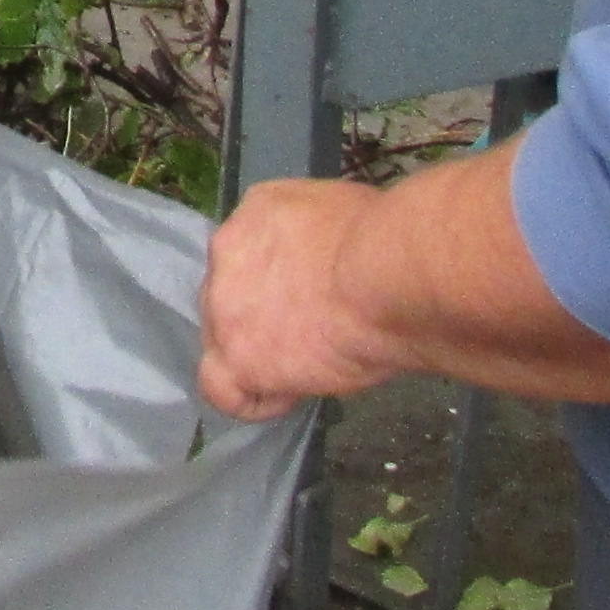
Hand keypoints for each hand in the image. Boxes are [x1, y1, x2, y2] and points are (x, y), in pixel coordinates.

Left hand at [196, 177, 422, 420]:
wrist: (388, 277)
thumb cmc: (388, 240)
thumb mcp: (348, 209)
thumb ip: (321, 234)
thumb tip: (334, 260)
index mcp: (256, 211)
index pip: (249, 250)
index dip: (277, 280)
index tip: (312, 295)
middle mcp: (226, 252)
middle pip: (228, 294)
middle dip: (261, 316)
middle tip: (310, 331)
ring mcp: (225, 308)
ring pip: (221, 339)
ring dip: (255, 355)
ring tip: (304, 365)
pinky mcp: (237, 358)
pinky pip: (224, 391)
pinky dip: (252, 399)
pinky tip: (288, 395)